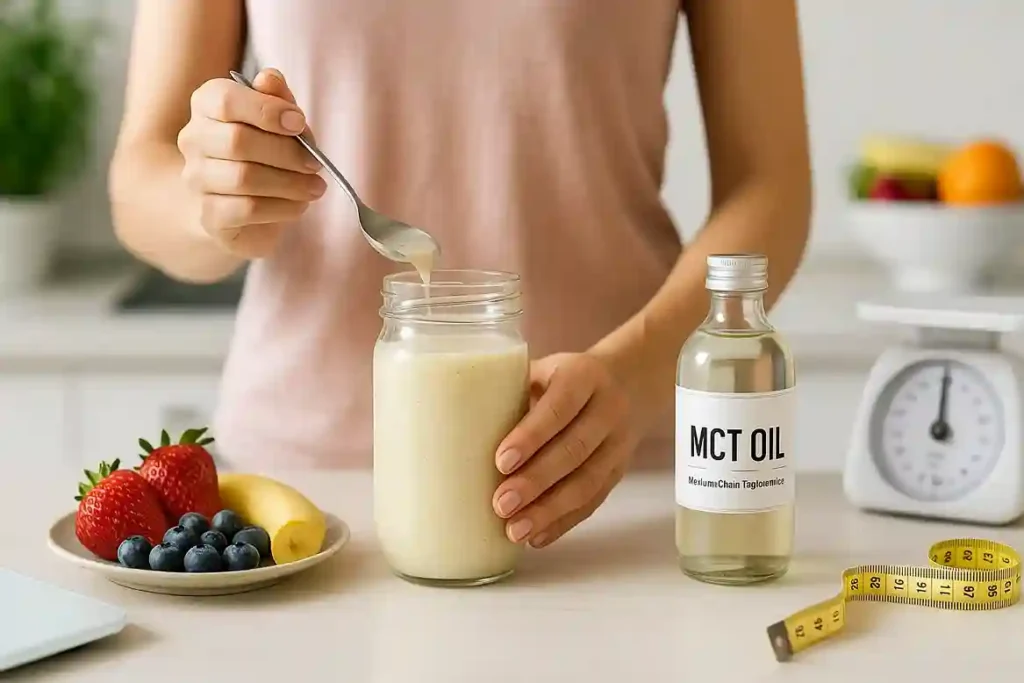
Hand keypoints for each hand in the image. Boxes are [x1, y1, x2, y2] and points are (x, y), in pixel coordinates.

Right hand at [177, 68, 326, 258]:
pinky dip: (282, 207)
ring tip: (315, 186)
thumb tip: (270, 78)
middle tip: (315, 163)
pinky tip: (298, 205)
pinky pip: (247, 209)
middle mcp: (193, 139)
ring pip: (244, 178)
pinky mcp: (209, 215)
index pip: (225, 99)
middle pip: (238, 141)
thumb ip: (277, 97)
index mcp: (207, 105)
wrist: (240, 207)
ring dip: (290, 183)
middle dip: (286, 153)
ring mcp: (196, 179)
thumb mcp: (278, 120)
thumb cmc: (265, 153)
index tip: (299, 123)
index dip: (267, 110)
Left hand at [491, 352, 636, 547]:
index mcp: (584, 376)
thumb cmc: (566, 377)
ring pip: (587, 482)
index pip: (560, 406)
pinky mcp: (618, 471)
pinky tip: (536, 537)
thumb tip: (452, 425)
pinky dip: (563, 522)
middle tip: (500, 504)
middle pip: (574, 450)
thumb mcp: (543, 369)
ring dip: (549, 511)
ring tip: (514, 530)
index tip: (501, 461)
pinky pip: (593, 502)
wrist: (630, 382)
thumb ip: (509, 390)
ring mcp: (618, 444)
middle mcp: (607, 409)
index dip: (532, 435)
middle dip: (536, 481)